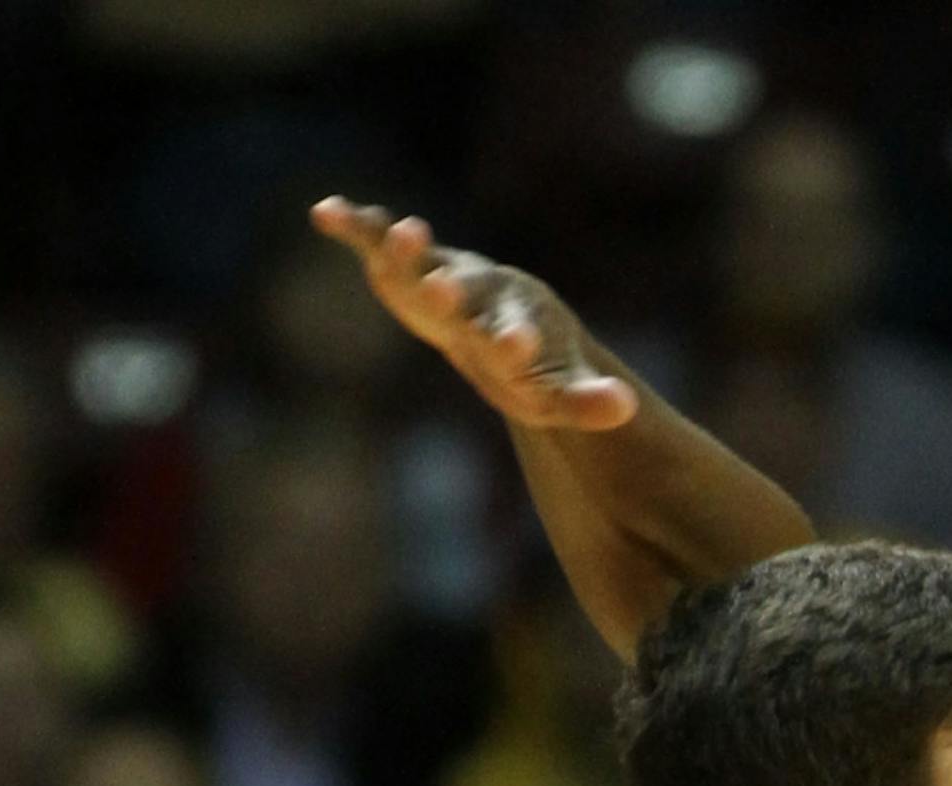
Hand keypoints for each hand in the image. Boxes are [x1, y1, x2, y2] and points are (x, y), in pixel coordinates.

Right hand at [309, 196, 635, 430]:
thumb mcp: (557, 390)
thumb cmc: (533, 362)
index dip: (516, 344)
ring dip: (406, 253)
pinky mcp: (407, 266)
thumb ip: (585, 401)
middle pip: (465, 297)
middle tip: (444, 290)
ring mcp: (440, 276)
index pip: (517, 340)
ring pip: (420, 263)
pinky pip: (378, 244)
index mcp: (517, 327)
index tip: (518, 344)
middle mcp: (480, 297)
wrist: (505, 315)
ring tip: (400, 231)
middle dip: (454, 296)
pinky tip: (326, 213)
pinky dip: (356, 228)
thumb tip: (625, 407)